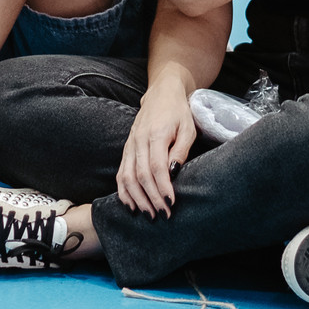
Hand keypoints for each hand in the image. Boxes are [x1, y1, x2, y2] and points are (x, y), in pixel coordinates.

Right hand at [117, 75, 196, 215]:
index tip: (171, 203)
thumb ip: (181, 150)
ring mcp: (130, 145)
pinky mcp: (126, 149)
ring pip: (127, 176)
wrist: (161, 94)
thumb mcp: (188, 128)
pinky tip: (131, 205)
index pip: (156, 167)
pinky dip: (123, 191)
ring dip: (137, 199)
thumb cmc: (178, 112)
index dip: (162, 187)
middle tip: (163, 215)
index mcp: (155, 134)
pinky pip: (120, 173)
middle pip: (140, 175)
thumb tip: (174, 173)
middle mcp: (139, 140)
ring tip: (148, 215)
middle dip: (151, 198)